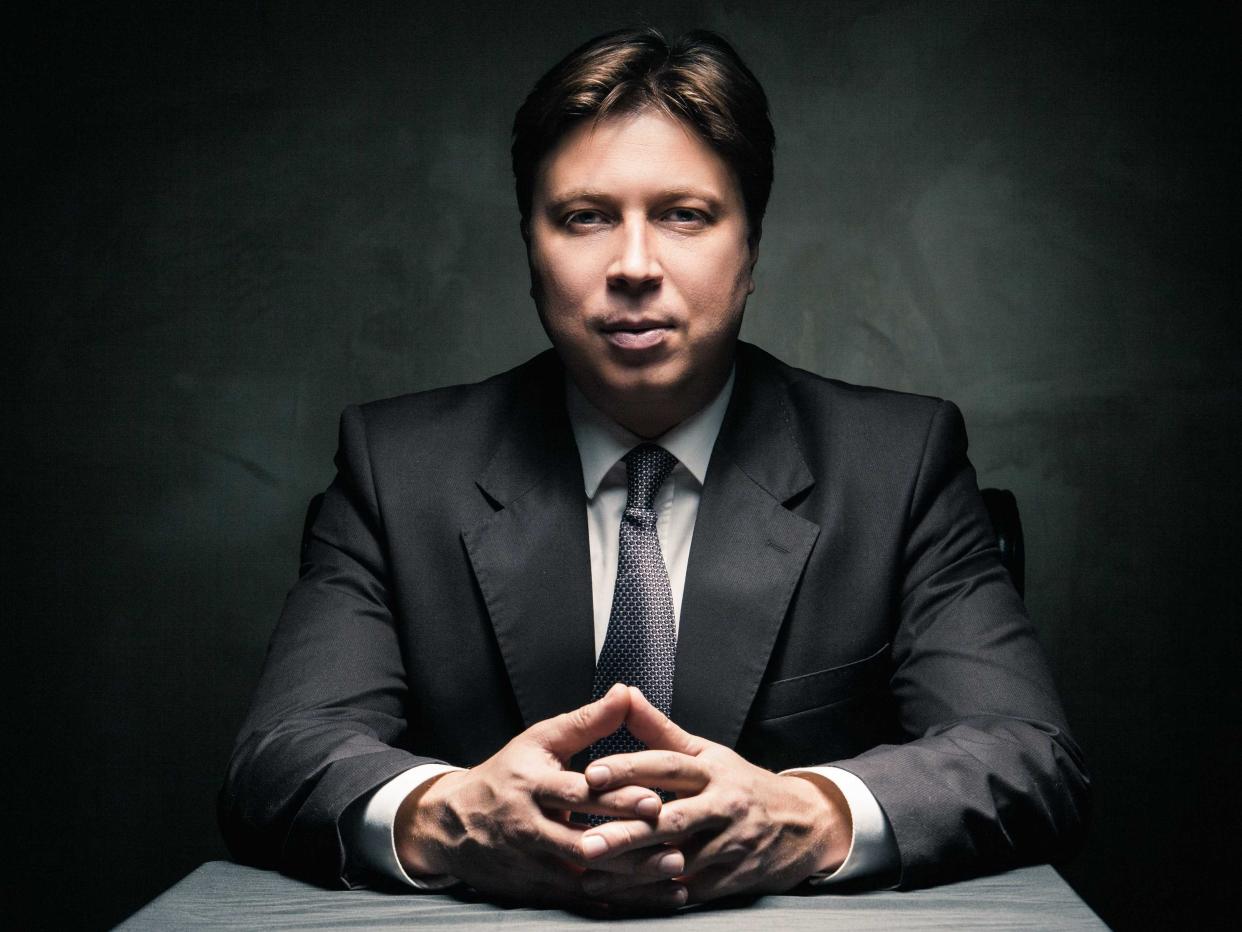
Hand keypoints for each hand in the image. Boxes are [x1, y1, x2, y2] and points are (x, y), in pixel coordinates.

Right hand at [394, 684, 682, 907]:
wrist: (451, 824)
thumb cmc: (507, 774)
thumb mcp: (540, 741)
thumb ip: (587, 721)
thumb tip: (624, 692)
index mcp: (532, 786)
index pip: (576, 794)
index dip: (614, 799)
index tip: (653, 800)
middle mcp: (529, 828)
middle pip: (583, 840)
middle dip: (629, 845)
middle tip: (674, 846)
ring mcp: (531, 863)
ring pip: (585, 877)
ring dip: (631, 880)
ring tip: (673, 875)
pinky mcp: (534, 889)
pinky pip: (579, 900)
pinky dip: (616, 901)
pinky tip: (650, 900)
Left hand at [576, 686, 851, 904]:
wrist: (804, 823)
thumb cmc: (742, 784)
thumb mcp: (707, 752)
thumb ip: (660, 730)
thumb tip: (623, 694)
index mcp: (713, 770)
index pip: (667, 766)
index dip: (629, 768)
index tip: (591, 774)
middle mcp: (723, 806)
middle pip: (670, 820)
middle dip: (626, 833)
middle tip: (586, 843)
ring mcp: (731, 845)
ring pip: (678, 861)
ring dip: (633, 873)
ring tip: (592, 876)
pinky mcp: (734, 878)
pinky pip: (690, 890)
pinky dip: (657, 895)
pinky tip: (624, 898)